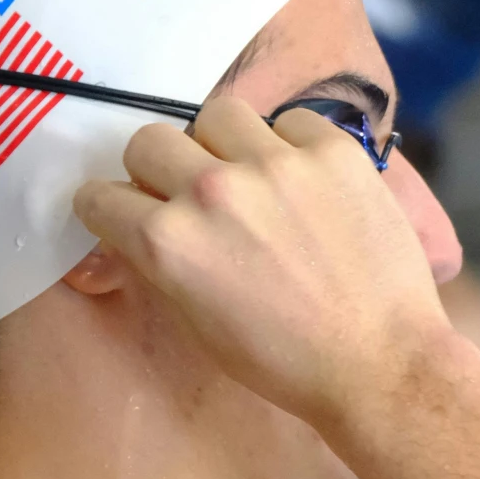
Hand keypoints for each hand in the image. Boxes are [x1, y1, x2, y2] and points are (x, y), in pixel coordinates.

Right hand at [72, 99, 450, 440]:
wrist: (380, 364)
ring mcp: (275, 163)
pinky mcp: (332, 150)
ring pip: (216, 114)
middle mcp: (212, 190)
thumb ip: (159, 266)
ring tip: (246, 175)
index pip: (99, 196)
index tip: (125, 213)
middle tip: (184, 192)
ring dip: (219, 144)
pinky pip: (289, 120)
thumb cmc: (283, 361)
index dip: (109, 208)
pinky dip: (289, 145)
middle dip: (156, 169)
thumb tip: (130, 237)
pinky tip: (303, 180)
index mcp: (168, 242)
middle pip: (148, 141)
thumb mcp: (197, 323)